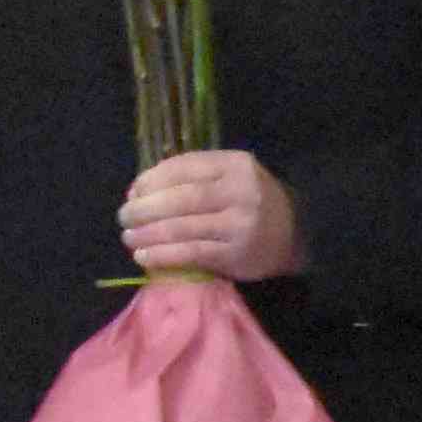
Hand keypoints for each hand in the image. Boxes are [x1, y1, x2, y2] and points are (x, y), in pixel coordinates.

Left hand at [120, 149, 301, 283]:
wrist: (297, 235)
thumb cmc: (250, 204)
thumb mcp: (230, 178)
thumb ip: (193, 178)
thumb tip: (138, 191)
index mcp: (237, 165)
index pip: (185, 167)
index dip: (152, 180)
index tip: (132, 192)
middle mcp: (241, 191)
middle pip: (181, 198)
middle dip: (145, 208)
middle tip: (124, 217)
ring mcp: (241, 224)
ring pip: (183, 227)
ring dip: (148, 233)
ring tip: (129, 237)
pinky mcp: (237, 253)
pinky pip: (192, 253)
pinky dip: (163, 255)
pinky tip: (144, 256)